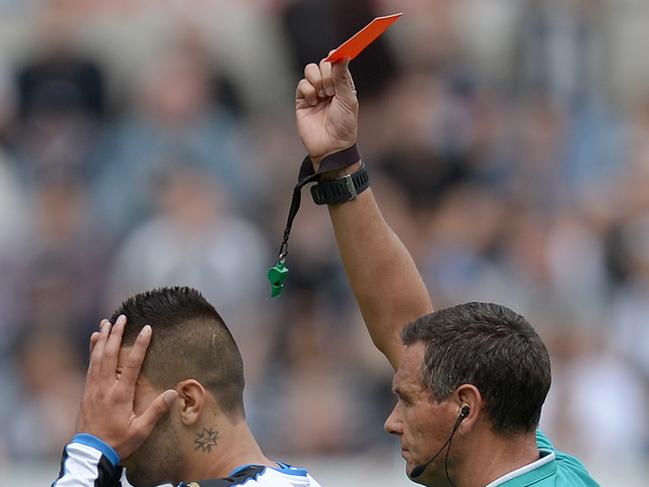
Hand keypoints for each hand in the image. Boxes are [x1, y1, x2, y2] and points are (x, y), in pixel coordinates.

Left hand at [77, 316, 177, 459]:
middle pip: (110, 354)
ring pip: (97, 357)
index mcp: (120, 394)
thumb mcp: (141, 430)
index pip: (132, 364)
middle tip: (122, 317)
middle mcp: (105, 387)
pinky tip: (94, 340)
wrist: (90, 453)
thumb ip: (156, 411)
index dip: (140, 345)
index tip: (147, 328)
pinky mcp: (86, 391)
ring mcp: (93, 388)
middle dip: (117, 334)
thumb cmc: (118, 442)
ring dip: (103, 338)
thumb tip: (174, 393)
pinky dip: (92, 350)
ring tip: (107, 322)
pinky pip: (90, 365)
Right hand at [296, 57, 358, 170]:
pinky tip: (313, 101)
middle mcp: (329, 86)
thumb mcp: (347, 98)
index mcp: (343, 85)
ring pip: (310, 70)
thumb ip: (342, 76)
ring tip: (323, 95)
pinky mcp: (302, 100)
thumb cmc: (344, 125)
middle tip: (331, 90)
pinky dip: (308, 89)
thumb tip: (342, 54)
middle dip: (327, 74)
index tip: (335, 55)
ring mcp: (315, 93)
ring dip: (317, 80)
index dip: (336, 58)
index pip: (337, 63)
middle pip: (323, 64)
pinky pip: (302, 84)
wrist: (331, 146)